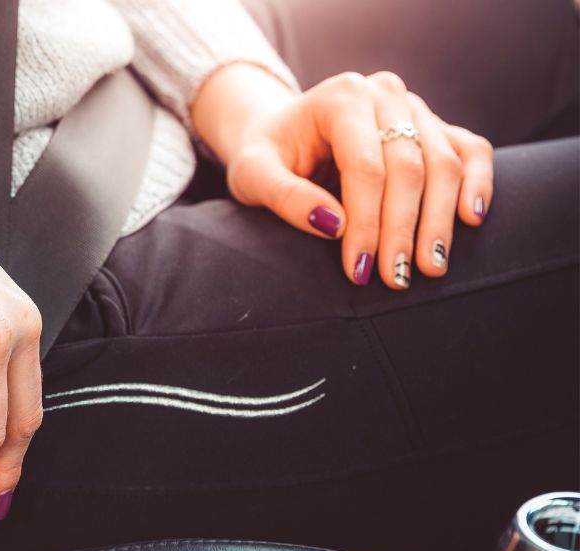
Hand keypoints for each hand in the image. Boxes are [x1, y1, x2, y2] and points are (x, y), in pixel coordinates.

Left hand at [195, 65, 493, 288]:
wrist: (282, 133)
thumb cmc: (265, 156)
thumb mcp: (253, 175)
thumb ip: (285, 197)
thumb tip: (333, 226)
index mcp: (341, 98)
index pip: (364, 167)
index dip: (366, 222)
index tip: (359, 269)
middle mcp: (384, 93)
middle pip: (409, 166)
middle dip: (403, 229)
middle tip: (396, 278)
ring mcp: (414, 106)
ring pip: (444, 163)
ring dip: (440, 219)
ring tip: (430, 267)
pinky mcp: (434, 125)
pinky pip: (469, 150)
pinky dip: (477, 183)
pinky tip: (471, 219)